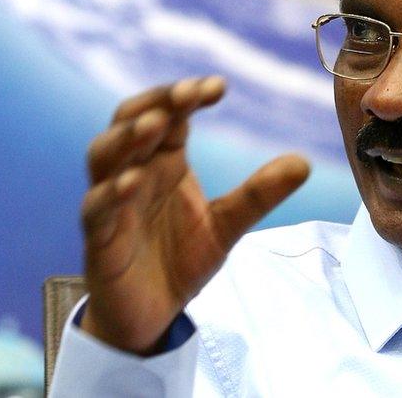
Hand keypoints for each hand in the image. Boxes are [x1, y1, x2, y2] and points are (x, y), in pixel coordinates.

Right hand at [79, 77, 309, 354]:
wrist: (152, 315)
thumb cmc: (180, 259)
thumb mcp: (228, 224)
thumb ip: (259, 194)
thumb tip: (304, 162)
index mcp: (164, 162)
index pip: (169, 114)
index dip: (187, 96)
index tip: (219, 86)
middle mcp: (134, 172)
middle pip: (132, 121)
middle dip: (157, 102)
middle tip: (188, 93)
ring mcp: (112, 203)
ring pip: (104, 157)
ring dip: (127, 137)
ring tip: (154, 123)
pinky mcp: (99, 239)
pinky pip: (97, 208)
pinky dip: (112, 193)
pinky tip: (132, 182)